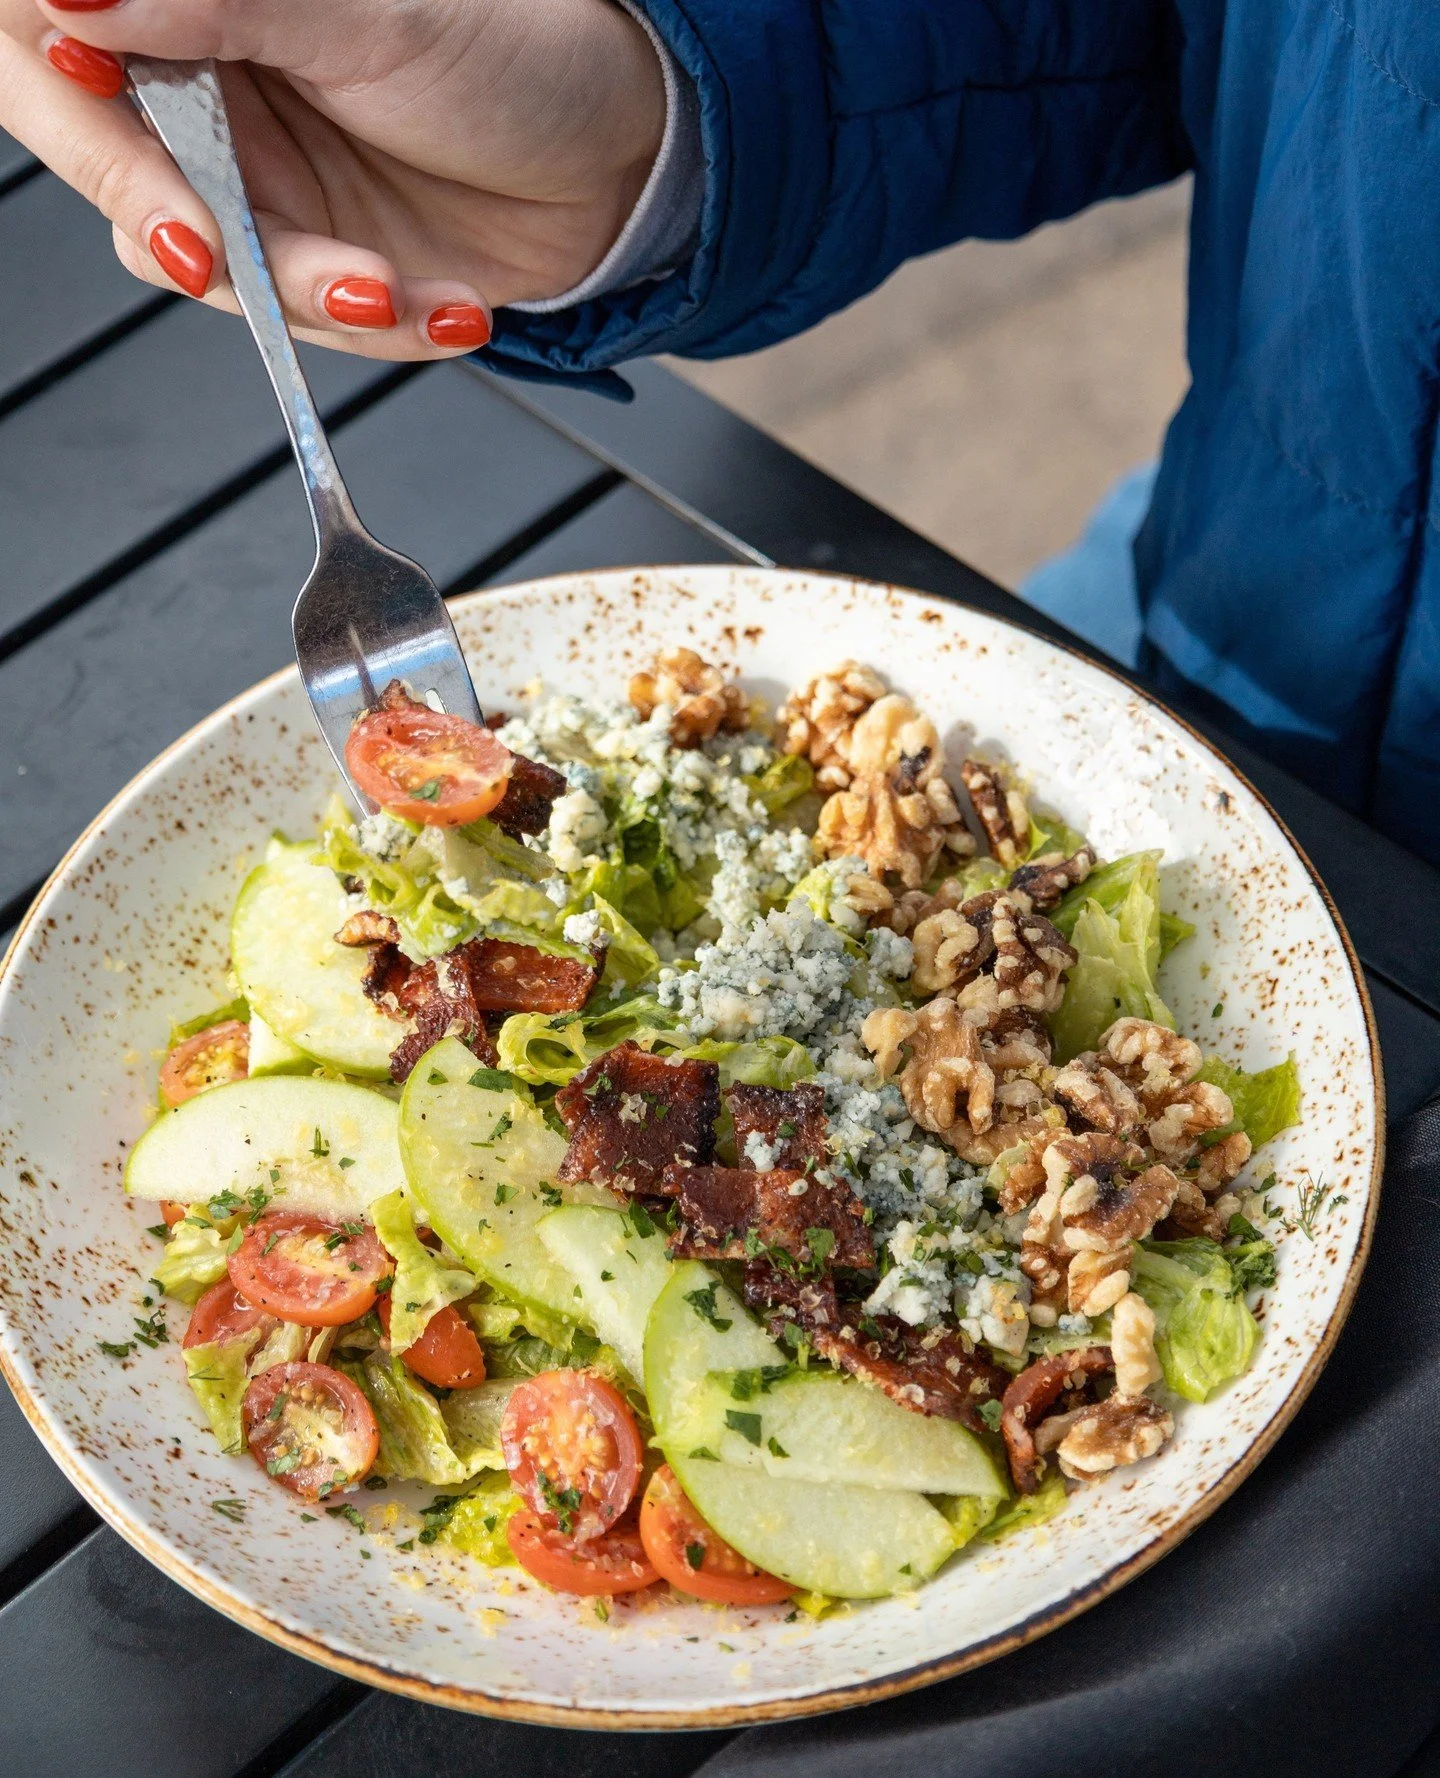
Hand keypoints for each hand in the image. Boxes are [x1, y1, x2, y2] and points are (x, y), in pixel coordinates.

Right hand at [0, 0, 665, 357]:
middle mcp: (208, 86)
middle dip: (171, 218)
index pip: (58, 39)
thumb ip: (216, 1)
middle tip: (216, 250)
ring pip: (205, 263)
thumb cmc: (516, 53)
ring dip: (303, 292)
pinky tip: (443, 305)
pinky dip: (372, 327)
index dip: (66, 87)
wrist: (620, 160)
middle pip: (110, 162)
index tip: (92, 84)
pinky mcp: (311, 265)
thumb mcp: (368, 15)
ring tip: (391, 285)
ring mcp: (257, 183)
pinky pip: (297, 322)